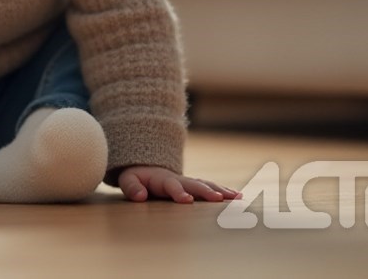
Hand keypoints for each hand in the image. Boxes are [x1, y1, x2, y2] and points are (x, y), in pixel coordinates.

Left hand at [117, 165, 241, 203]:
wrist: (146, 168)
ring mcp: (188, 182)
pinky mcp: (195, 186)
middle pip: (194, 184)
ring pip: (206, 184)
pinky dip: (225, 191)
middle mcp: (179, 179)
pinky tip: (239, 197)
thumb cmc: (137, 177)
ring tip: (236, 197)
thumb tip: (140, 196)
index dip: (178, 192)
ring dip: (221, 190)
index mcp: (162, 179)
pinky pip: (211, 187)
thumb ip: (132, 187)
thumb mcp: (128, 180)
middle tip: (219, 198)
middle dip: (206, 191)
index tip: (186, 200)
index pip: (171, 186)